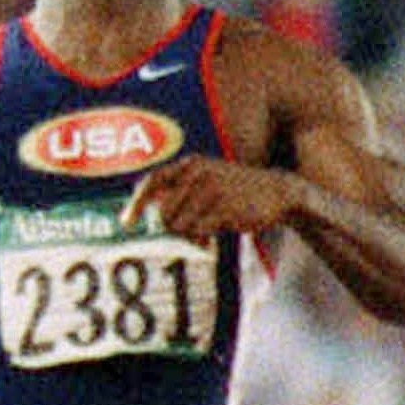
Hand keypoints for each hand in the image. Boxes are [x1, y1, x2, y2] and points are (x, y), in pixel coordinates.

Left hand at [122, 156, 295, 243]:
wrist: (278, 192)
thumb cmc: (235, 191)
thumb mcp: (206, 180)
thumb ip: (176, 190)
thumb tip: (139, 208)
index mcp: (191, 164)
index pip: (153, 181)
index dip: (136, 203)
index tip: (126, 223)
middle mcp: (198, 173)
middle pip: (163, 213)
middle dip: (172, 228)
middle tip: (190, 231)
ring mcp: (212, 190)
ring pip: (178, 226)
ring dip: (189, 235)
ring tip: (205, 231)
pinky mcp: (224, 208)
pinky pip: (196, 233)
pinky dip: (200, 241)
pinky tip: (210, 240)